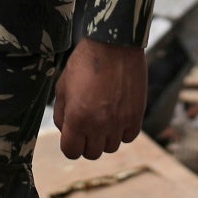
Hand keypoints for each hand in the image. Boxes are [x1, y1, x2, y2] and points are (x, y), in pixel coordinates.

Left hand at [54, 39, 146, 160]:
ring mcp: (119, 122)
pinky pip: (128, 137)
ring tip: (103, 117)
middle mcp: (99, 125)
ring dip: (105, 137)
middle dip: (87, 141)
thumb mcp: (63, 86)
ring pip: (111, 147)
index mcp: (77, 119)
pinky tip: (117, 115)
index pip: (71, 151)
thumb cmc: (85, 62)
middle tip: (88, 124)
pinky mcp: (136, 116)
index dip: (70, 144)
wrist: (115, 44)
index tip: (73, 134)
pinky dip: (122, 131)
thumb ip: (62, 114)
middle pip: (92, 153)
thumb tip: (66, 131)